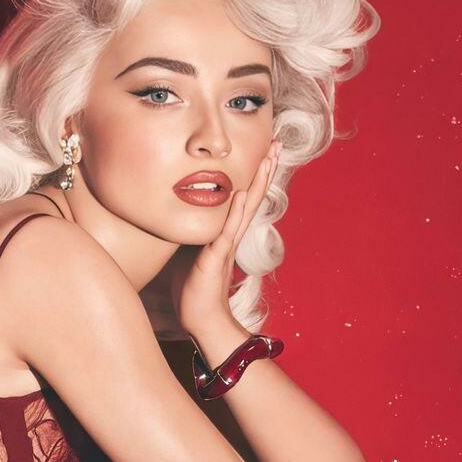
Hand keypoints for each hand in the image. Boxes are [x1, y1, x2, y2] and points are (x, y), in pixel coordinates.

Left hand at [166, 140, 281, 333]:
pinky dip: (234, 213)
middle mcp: (231, 235)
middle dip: (265, 169)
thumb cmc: (192, 288)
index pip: (244, 197)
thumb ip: (193, 233)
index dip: (255, 174)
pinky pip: (227, 232)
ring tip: (268, 158)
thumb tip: (184, 216)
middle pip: (252, 195)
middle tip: (277, 143)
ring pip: (246, 208)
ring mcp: (226, 245)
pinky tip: (239, 195)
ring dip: (258, 182)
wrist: (199, 318)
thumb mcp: (189, 252)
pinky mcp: (216, 258)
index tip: (265, 150)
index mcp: (226, 232)